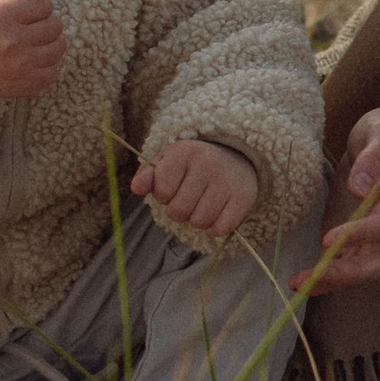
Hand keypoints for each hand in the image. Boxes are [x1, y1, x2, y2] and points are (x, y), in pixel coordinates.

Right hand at [0, 0, 60, 120]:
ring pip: (60, 46)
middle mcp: (10, 41)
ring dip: (50, 41)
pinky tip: (33, 57)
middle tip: (25, 26)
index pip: (44, 3)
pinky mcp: (27, 84)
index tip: (21, 10)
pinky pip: (56, 69)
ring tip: (31, 40)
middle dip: (44, 22)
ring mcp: (20, 66)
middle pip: (55, 25)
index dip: (36, 4)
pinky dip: (50, 62)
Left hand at [134, 136, 260, 236]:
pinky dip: (215, 228)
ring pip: (199, 222)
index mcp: (185, 152)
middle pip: (179, 211)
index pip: (162, 191)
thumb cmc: (194, 164)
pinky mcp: (244, 198)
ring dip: (197, 220)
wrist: (238, 157)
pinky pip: (220, 229)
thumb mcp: (168, 161)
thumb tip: (135, 188)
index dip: (164, 195)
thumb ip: (148, 175)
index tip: (175, 186)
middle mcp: (208, 164)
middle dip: (180, 211)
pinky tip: (217, 213)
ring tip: (202, 205)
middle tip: (190, 198)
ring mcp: (227, 181)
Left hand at [304, 106, 379, 292]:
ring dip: (331, 280)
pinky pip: (345, 264)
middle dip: (346, 273)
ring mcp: (375, 234)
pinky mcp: (356, 238)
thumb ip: (375, 156)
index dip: (361, 234)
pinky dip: (325, 276)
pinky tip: (300, 280)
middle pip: (378, 260)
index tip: (330, 237)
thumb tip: (360, 188)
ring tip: (298, 283)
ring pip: (361, 269)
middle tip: (313, 276)